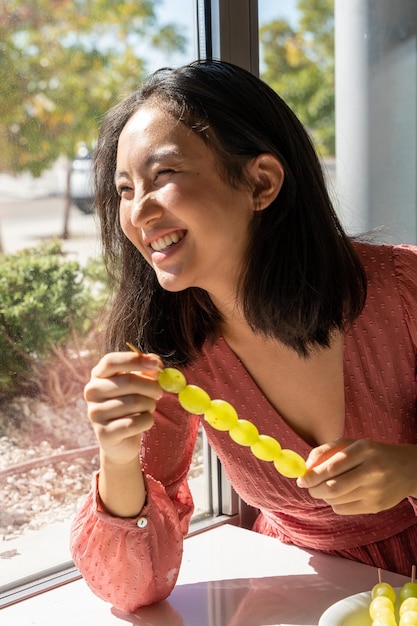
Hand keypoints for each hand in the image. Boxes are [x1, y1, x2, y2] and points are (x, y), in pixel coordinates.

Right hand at [84, 350, 162, 466]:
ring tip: (148, 408)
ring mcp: (95, 413)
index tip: (157, 364)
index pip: (111, 361)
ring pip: (135, 403)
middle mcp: (92, 392)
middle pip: (128, 381)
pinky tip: (143, 422)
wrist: (121, 439)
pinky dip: (147, 421)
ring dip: (150, 405)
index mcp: (98, 375)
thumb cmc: (131, 405)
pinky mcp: (104, 433)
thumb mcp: (139, 384)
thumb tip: (157, 364)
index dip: (135, 360)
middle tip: (160, 393)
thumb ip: (148, 370)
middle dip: (152, 387)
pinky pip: (135, 423)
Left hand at [296, 438, 416, 514]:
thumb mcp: (351, 444)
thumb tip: (305, 467)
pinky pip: (344, 510)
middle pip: (333, 488)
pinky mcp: (377, 506)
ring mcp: (376, 491)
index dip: (312, 475)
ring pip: (337, 500)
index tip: (300, 479)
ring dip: (324, 496)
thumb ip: (325, 451)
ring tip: (329, 487)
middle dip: (314, 490)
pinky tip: (344, 494)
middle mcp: (372, 470)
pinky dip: (336, 504)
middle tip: (308, 487)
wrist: (408, 469)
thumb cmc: (371, 453)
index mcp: (364, 450)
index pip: (332, 466)